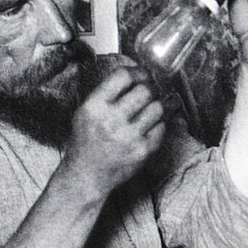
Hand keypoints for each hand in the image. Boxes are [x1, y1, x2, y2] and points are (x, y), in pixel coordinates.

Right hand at [64, 66, 165, 192]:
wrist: (86, 176)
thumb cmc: (86, 142)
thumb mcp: (85, 112)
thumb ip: (107, 93)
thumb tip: (137, 74)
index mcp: (94, 107)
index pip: (123, 76)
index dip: (138, 72)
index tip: (143, 74)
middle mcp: (111, 120)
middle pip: (145, 90)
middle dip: (151, 88)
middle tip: (150, 91)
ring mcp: (129, 137)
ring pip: (158, 107)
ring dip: (158, 105)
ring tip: (151, 107)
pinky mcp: (143, 151)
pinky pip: (162, 128)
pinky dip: (159, 124)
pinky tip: (151, 125)